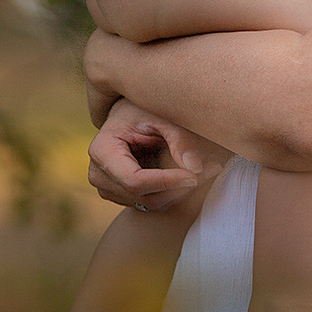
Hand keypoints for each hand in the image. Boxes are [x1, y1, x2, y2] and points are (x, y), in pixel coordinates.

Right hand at [88, 98, 228, 210]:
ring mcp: (108, 189)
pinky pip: (153, 202)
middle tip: (212, 168)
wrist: (130, 111)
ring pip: (151, 203)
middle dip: (179, 187)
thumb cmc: (144, 108)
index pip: (135, 181)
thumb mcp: (161, 115)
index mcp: (102, 151)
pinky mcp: (123, 195)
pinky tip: (194, 173)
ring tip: (209, 168)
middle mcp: (99, 175)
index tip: (196, 175)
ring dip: (182, 191)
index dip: (167, 181)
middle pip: (144, 196)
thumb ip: (178, 138)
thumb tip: (196, 168)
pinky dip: (176, 191)